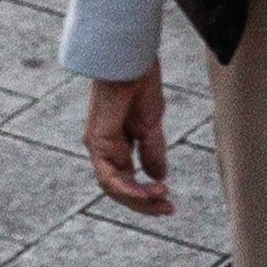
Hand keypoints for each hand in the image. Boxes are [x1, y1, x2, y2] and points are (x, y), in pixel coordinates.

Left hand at [86, 72, 172, 214]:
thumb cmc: (140, 82)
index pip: (126, 180)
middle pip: (117, 188)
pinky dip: (129, 188)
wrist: (132, 56)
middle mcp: (101, 147)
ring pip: (112, 187)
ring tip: (162, 200)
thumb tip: (158, 177)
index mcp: (114, 144)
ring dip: (138, 199)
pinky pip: (109, 175)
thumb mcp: (150, 124)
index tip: (169, 201)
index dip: (146, 195)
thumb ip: (152, 150)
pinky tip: (150, 190)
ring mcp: (97, 144)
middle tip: (168, 210)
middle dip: (143, 203)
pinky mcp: (97, 139)